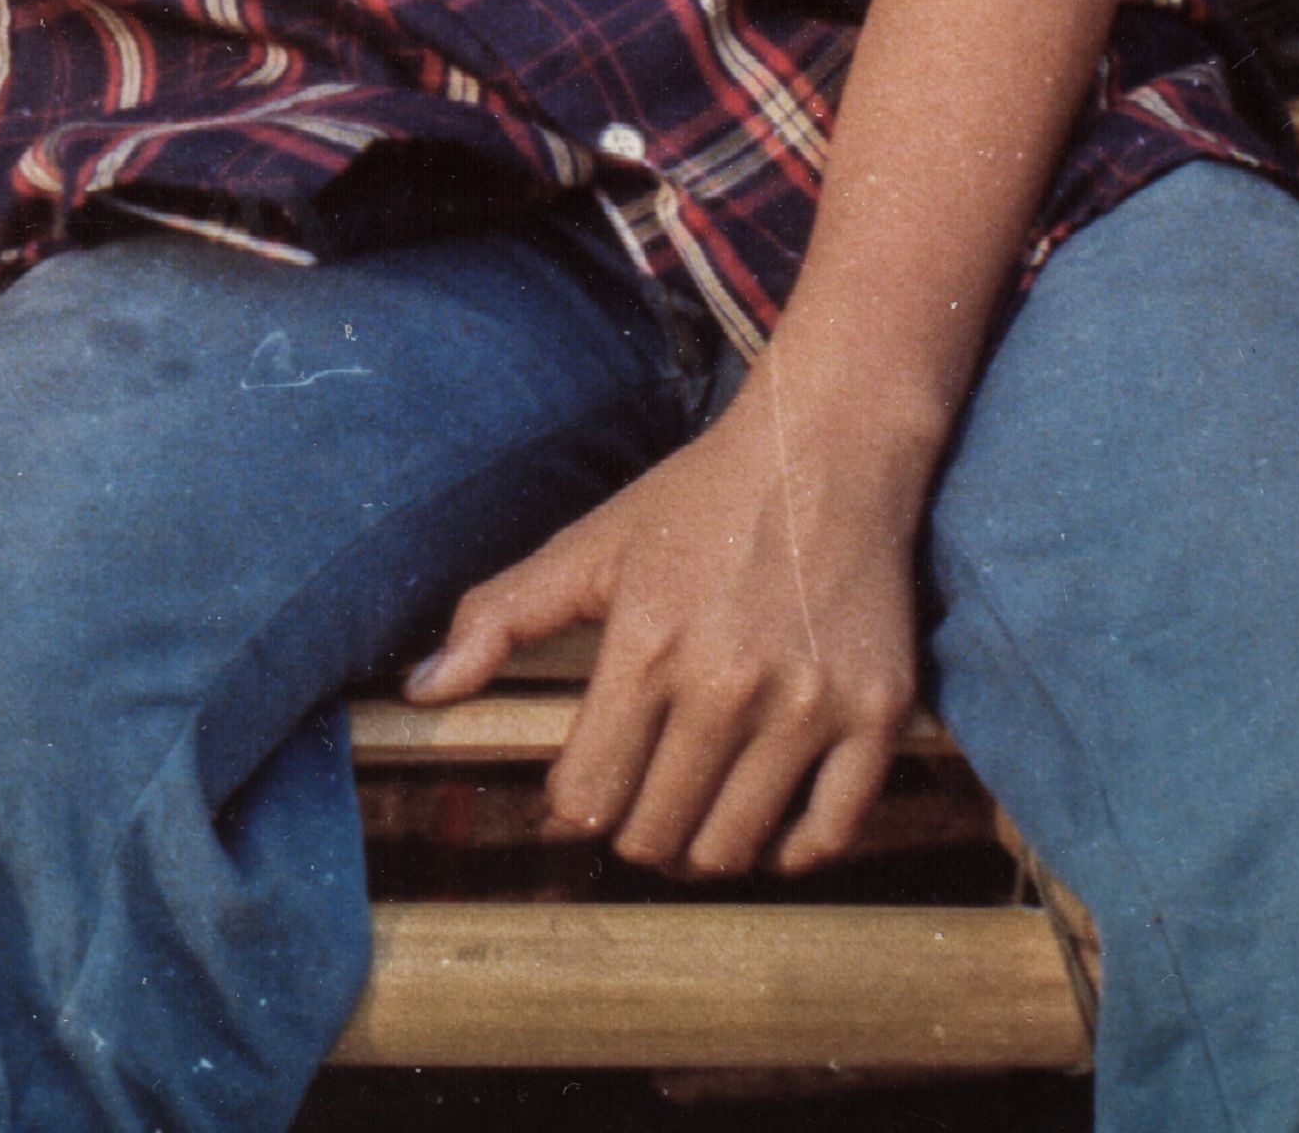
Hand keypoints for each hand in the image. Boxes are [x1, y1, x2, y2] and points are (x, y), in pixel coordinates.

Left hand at [404, 377, 919, 875]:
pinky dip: (792, 847)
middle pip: (655, 834)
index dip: (572, 803)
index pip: (586, 798)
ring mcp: (809, 706)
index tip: (583, 783)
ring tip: (693, 804)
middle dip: (633, 828)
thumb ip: (500, 617)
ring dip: (702, 845)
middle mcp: (728, 686)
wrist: (826, 450)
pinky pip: (829, 833)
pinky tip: (767, 818)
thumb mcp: (590, 545)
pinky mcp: (877, 715)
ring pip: (734, 847)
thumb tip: (420, 690)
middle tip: (639, 795)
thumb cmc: (698, 499)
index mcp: (647, 646)